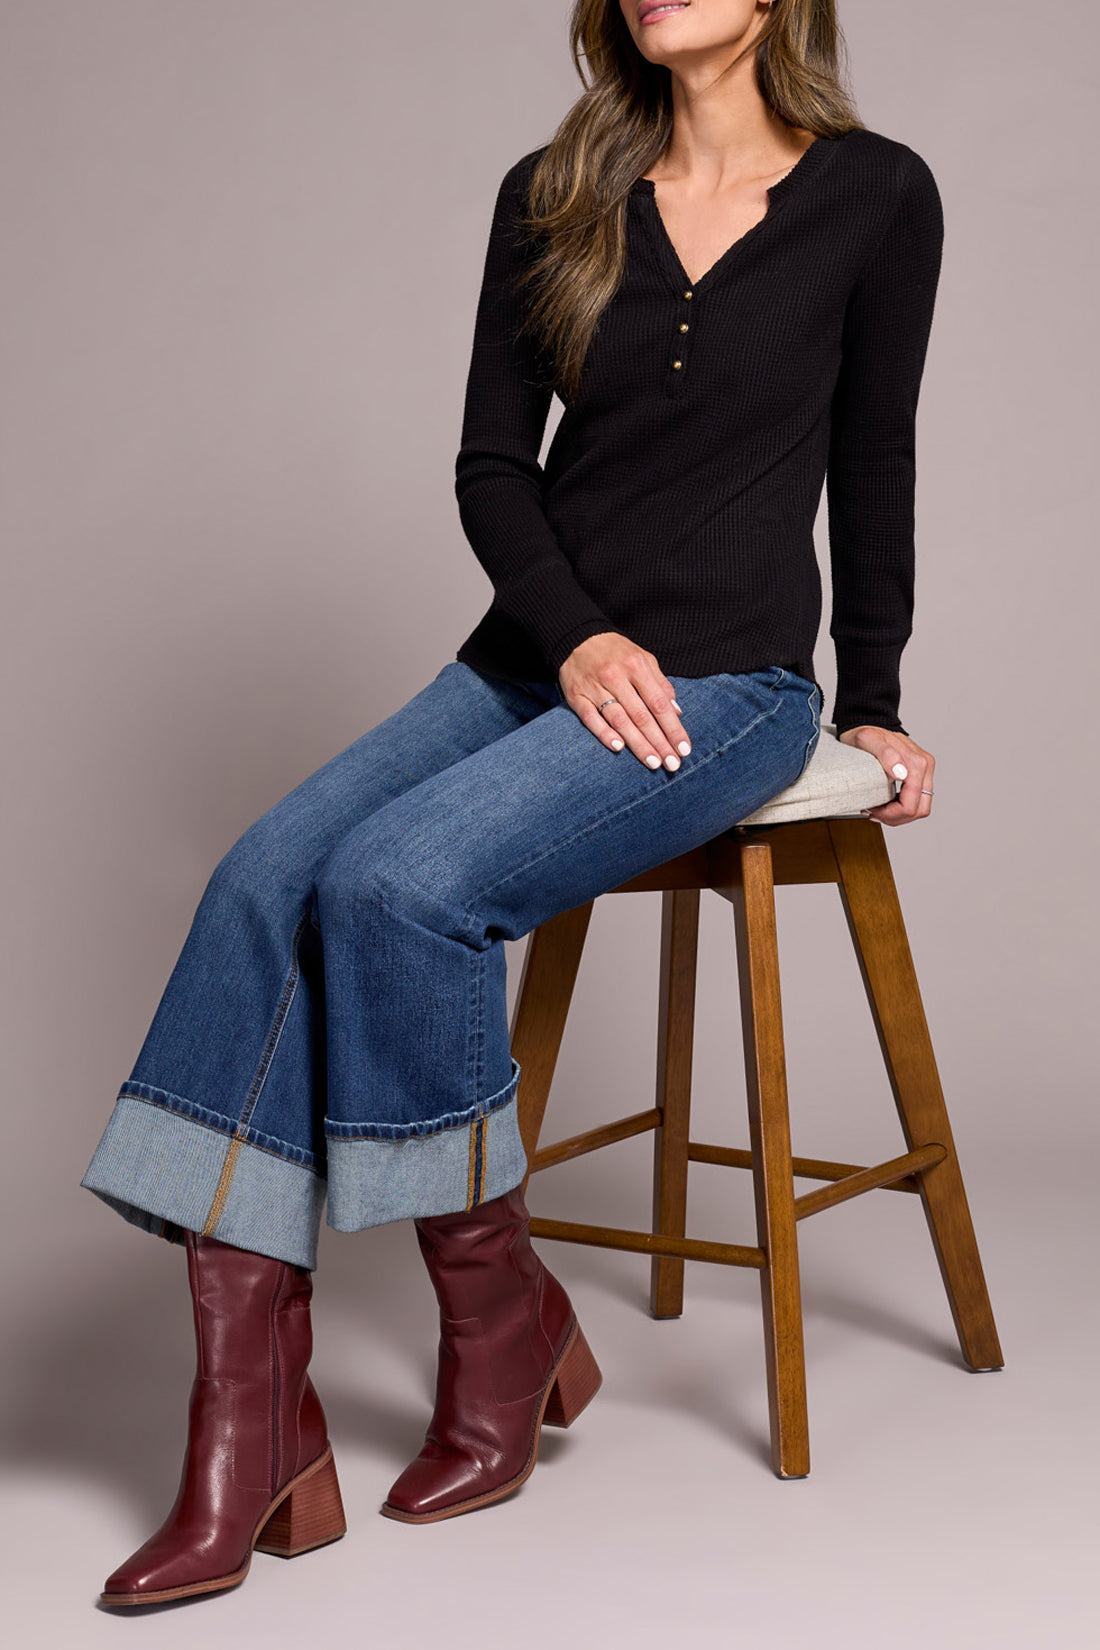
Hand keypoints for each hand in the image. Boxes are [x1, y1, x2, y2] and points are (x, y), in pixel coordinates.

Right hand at [558, 633, 692, 770]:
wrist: (576, 637)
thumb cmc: (615, 652)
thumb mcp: (643, 658)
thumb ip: (661, 684)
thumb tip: (677, 712)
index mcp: (636, 666)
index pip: (659, 703)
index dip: (673, 728)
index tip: (684, 749)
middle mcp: (616, 676)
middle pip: (641, 715)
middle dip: (659, 742)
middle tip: (672, 764)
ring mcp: (594, 687)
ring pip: (619, 719)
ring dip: (637, 744)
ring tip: (652, 762)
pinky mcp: (576, 696)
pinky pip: (590, 717)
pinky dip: (603, 732)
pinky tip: (618, 747)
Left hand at [838, 726, 934, 824]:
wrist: (869, 721)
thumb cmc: (866, 731)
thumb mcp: (868, 740)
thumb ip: (885, 754)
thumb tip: (901, 774)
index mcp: (917, 762)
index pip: (911, 804)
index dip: (891, 814)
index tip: (873, 809)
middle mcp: (925, 766)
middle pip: (920, 810)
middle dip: (896, 817)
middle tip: (875, 813)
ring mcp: (924, 770)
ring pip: (920, 808)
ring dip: (900, 815)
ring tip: (879, 810)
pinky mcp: (920, 773)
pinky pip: (917, 799)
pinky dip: (902, 807)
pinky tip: (886, 804)